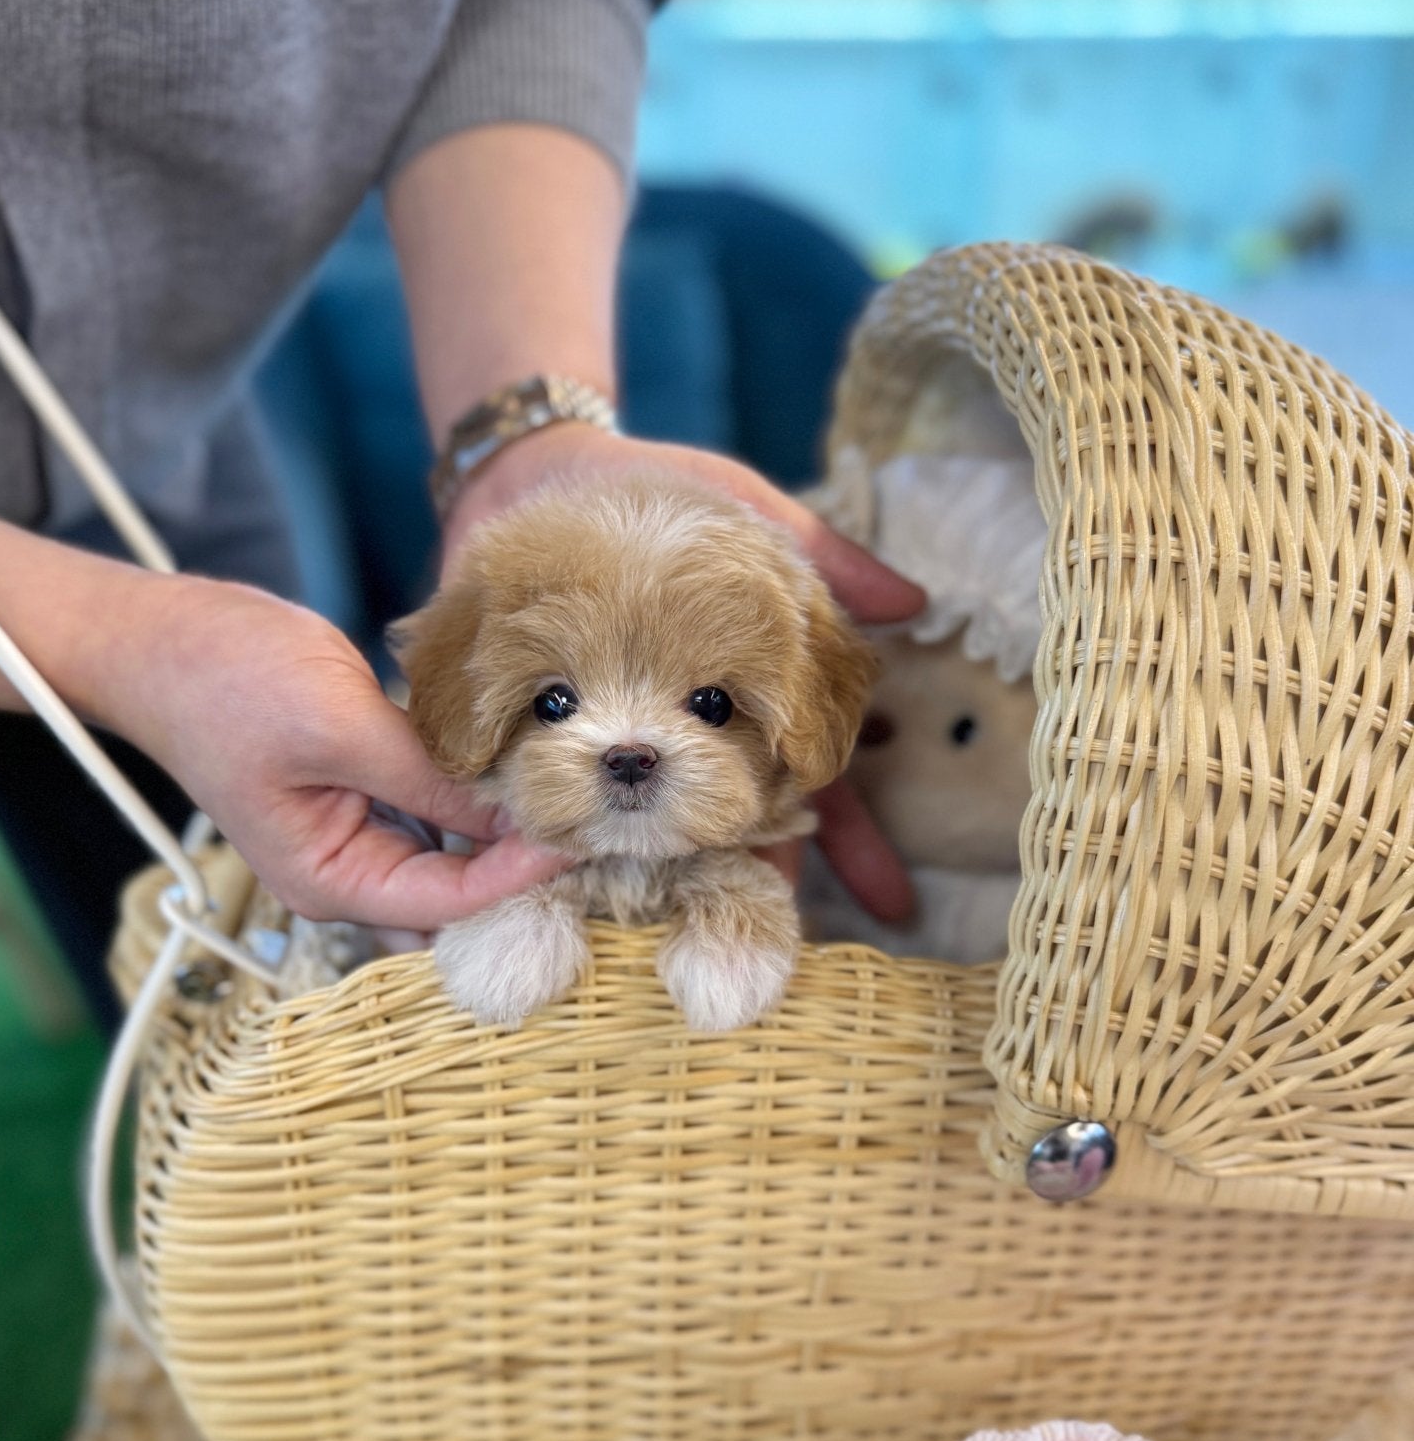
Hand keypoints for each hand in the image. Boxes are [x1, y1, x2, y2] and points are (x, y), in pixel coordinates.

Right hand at [102, 575, 567, 927]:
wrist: (162, 634)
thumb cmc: (228, 681)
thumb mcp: (340, 727)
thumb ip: (431, 780)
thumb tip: (521, 815)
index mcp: (330, 880)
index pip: (452, 902)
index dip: (523, 874)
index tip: (582, 831)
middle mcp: (348, 870)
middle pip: (460, 893)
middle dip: (523, 865)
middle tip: (594, 819)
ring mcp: (359, 830)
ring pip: (457, 850)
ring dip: (507, 825)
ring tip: (573, 789)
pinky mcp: (369, 787)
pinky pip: (441, 805)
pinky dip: (480, 789)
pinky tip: (526, 759)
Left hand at [445, 425, 919, 918]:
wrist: (537, 471)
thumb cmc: (655, 492)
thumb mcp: (745, 513)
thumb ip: (821, 558)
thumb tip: (909, 603)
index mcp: (736, 708)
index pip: (808, 788)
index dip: (851, 844)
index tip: (889, 903)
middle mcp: (677, 744)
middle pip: (727, 839)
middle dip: (757, 898)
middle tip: (776, 969)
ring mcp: (606, 749)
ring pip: (641, 841)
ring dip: (660, 890)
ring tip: (688, 965)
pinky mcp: (532, 740)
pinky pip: (544, 807)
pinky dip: (546, 848)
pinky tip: (550, 901)